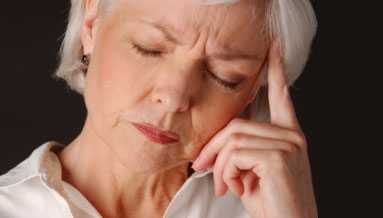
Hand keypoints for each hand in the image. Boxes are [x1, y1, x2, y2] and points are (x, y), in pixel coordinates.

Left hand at [191, 40, 316, 217]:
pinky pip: (235, 155)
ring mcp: (288, 145)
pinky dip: (226, 173)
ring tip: (226, 187)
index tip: (272, 49)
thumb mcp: (252, 173)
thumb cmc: (271, 205)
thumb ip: (241, 152)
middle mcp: (292, 136)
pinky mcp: (278, 157)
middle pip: (236, 126)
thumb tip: (212, 148)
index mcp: (288, 136)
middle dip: (212, 148)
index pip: (281, 97)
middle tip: (201, 168)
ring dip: (220, 166)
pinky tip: (236, 189)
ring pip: (232, 140)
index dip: (276, 72)